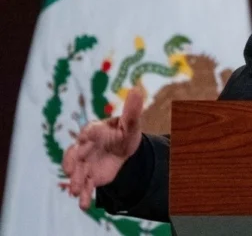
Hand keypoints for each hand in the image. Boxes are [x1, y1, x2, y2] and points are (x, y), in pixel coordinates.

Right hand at [62, 88, 143, 209]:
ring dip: (75, 180)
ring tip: (76, 190)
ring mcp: (85, 163)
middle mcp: (85, 147)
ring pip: (77, 171)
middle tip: (73, 167)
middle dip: (74, 161)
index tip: (87, 136)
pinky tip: (84, 204)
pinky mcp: (89, 176)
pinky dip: (84, 196)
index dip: (88, 133)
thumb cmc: (124, 133)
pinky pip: (84, 186)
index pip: (89, 131)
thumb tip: (136, 89)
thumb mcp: (131, 123)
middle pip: (76, 153)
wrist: (123, 150)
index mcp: (95, 130)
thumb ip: (132, 110)